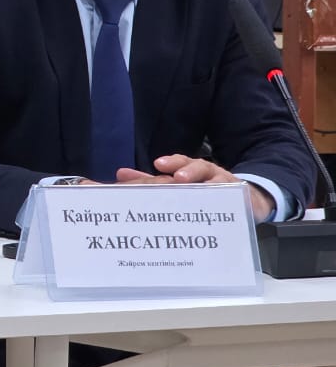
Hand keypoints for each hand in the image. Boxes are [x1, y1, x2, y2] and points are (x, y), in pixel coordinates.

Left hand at [116, 154, 275, 221]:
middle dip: (189, 170)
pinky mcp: (240, 199)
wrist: (246, 199)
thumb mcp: (178, 185)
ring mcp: (226, 185)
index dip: (172, 162)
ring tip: (203, 189)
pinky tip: (223, 203)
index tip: (158, 164)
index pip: (181, 162)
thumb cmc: (204, 191)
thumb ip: (151, 180)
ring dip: (211, 184)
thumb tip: (121, 174)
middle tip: (179, 177)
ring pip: (219, 181)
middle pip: (200, 167)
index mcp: (191, 170)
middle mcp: (208, 173)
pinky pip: (236, 198)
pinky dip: (229, 200)